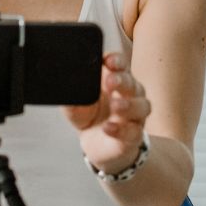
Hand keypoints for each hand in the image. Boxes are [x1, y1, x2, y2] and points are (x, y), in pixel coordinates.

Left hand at [63, 52, 150, 174]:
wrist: (95, 144)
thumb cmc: (89, 117)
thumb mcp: (74, 104)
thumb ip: (71, 93)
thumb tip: (63, 82)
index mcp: (115, 80)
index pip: (120, 65)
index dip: (116, 61)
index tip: (108, 61)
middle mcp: (129, 95)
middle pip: (132, 83)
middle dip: (122, 80)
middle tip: (110, 81)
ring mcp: (134, 116)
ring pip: (142, 106)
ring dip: (129, 105)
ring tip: (115, 106)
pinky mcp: (134, 135)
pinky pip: (133, 131)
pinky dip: (121, 130)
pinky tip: (108, 128)